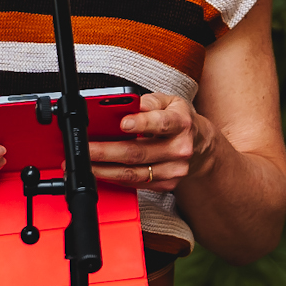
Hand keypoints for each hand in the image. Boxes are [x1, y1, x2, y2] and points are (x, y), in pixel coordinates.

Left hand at [91, 93, 212, 193]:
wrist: (199, 144)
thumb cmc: (178, 120)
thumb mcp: (169, 101)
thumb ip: (149, 101)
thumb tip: (131, 104)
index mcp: (181, 123)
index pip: (161, 123)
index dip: (142, 123)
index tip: (122, 124)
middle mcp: (180, 148)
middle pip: (138, 152)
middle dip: (107, 151)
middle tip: (86, 148)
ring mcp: (174, 170)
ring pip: (134, 173)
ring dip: (106, 170)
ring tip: (87, 164)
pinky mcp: (166, 184)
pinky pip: (136, 183)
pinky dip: (115, 178)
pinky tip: (101, 172)